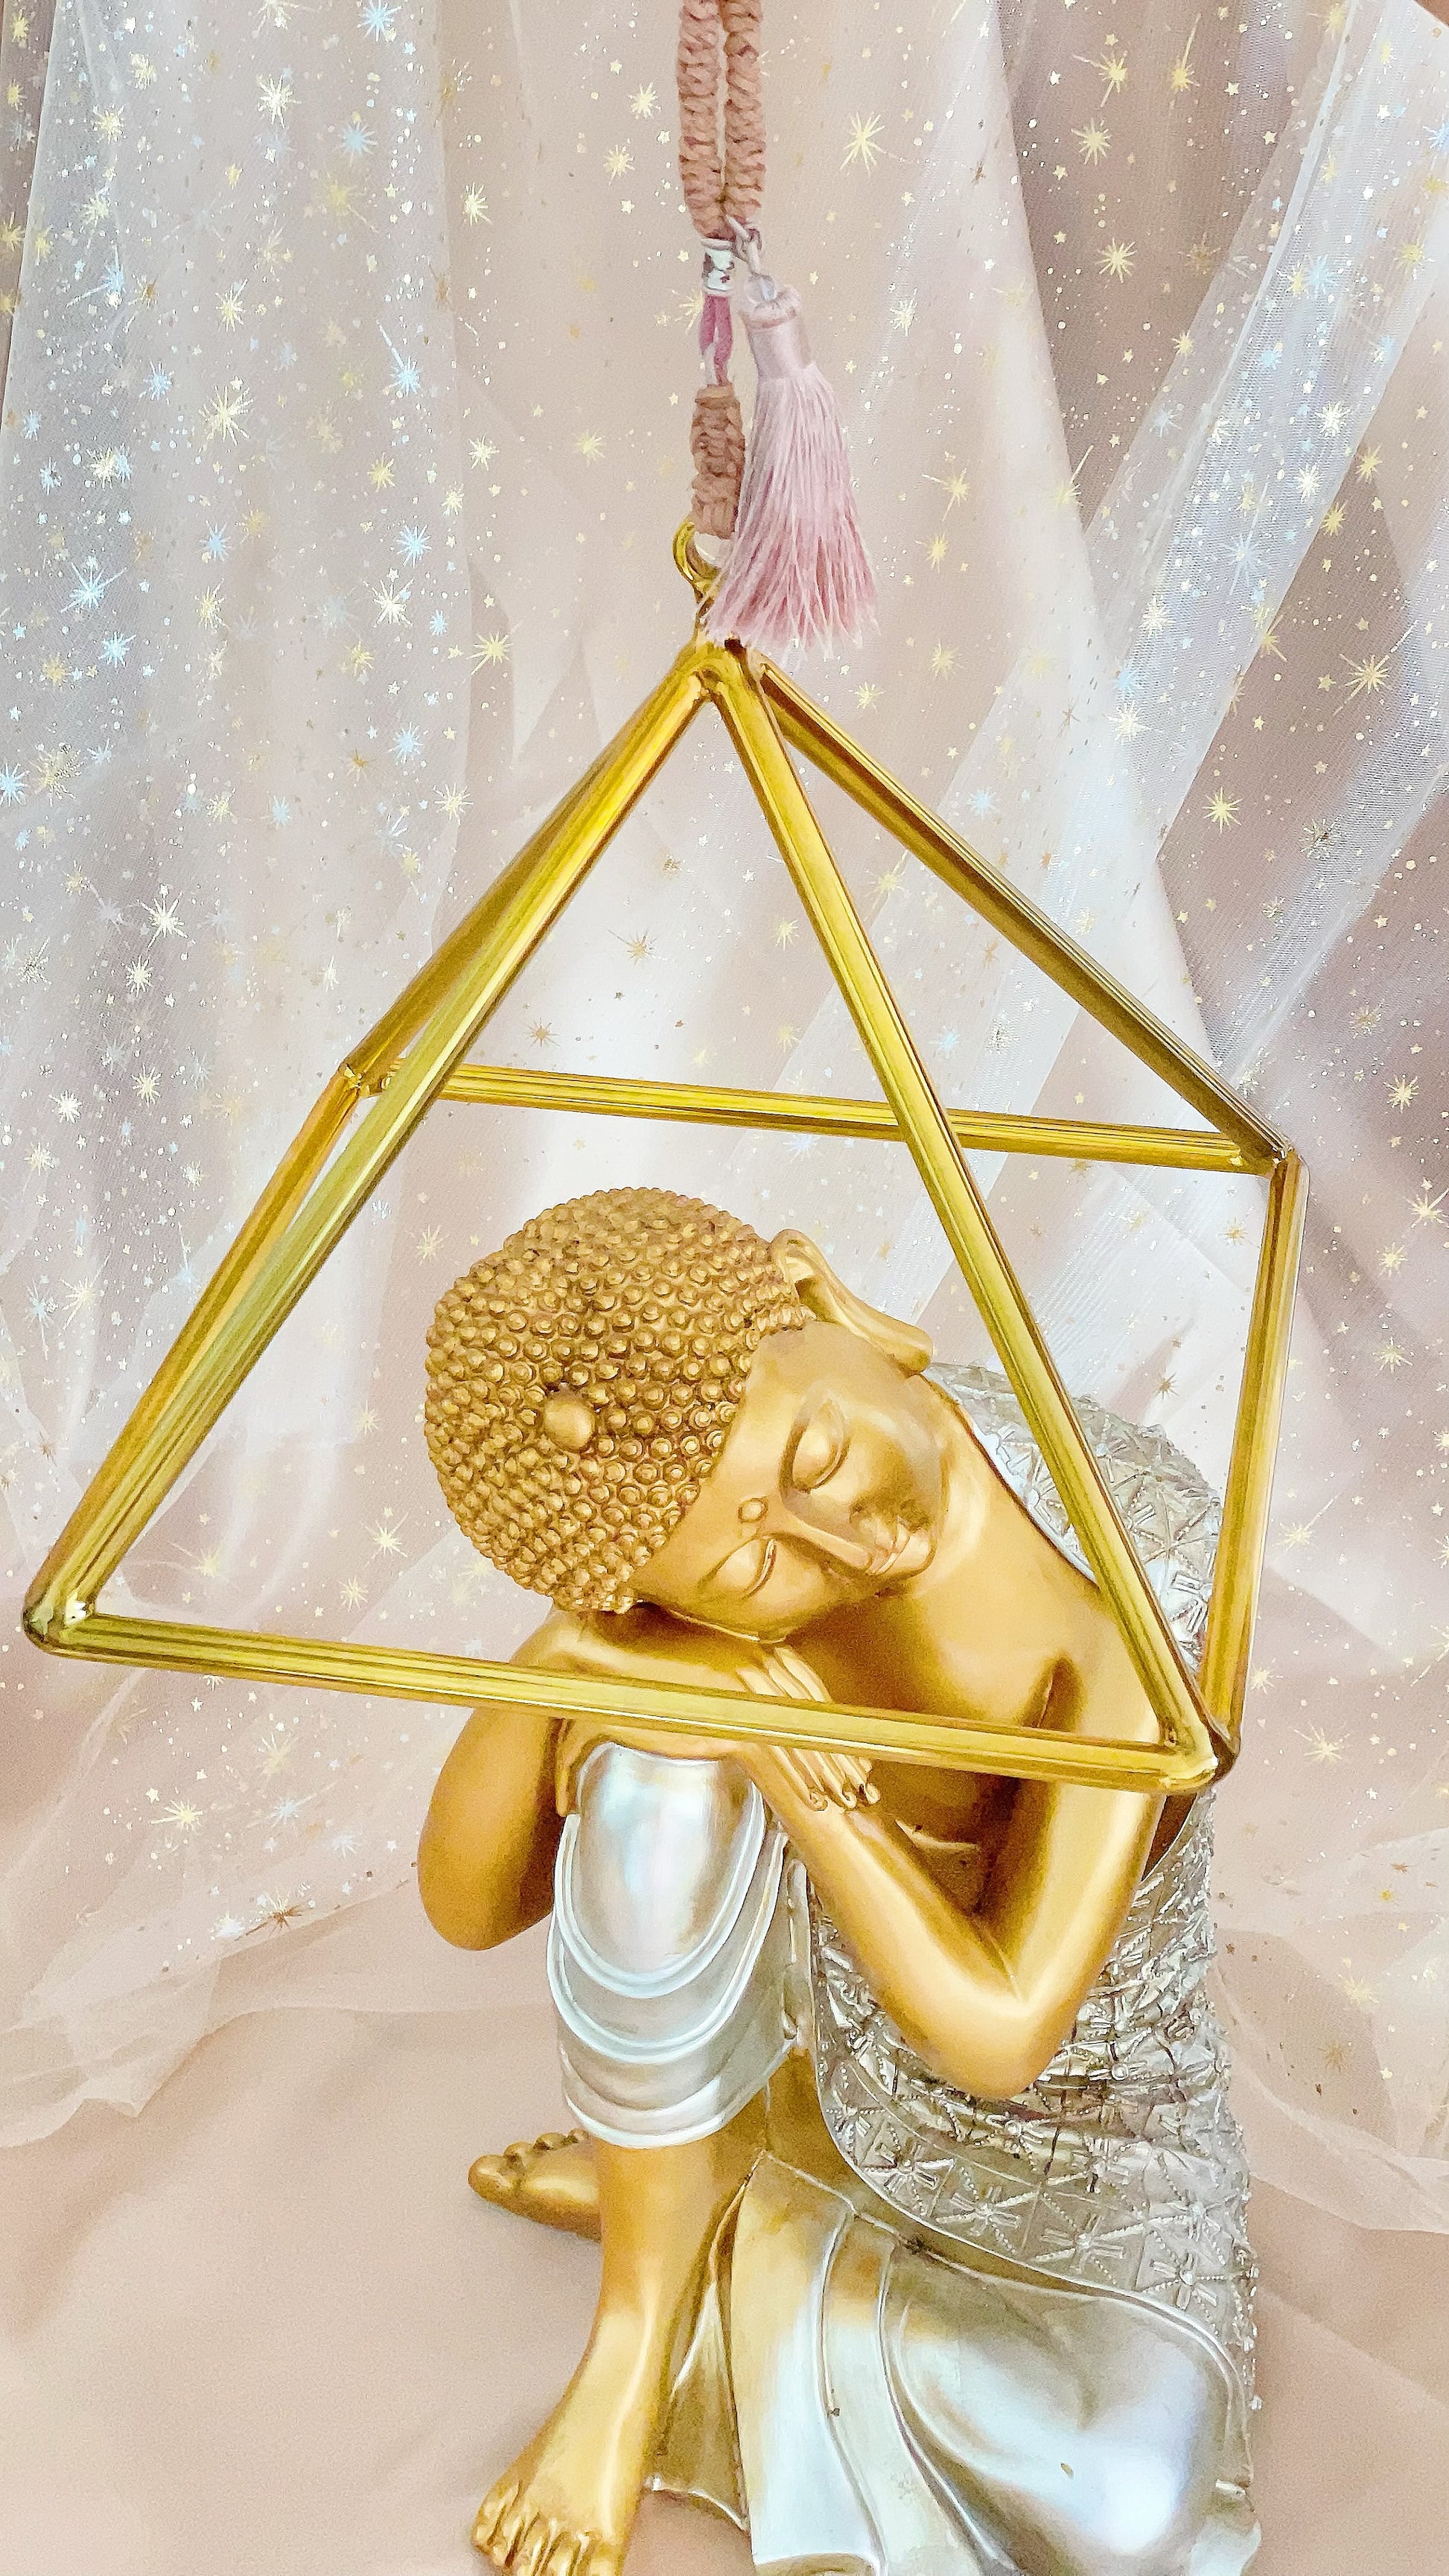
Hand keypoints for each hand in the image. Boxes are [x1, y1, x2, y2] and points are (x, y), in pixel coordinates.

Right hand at [522, 1610, 876, 1813]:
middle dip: (844, 1753)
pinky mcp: (726, 1706)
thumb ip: (725, 1686)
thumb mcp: (694, 1677)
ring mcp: (744, 1682)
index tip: (857, 1757)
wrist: (597, 1657)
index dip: (834, 1729)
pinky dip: (799, 1778)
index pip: (809, 1693)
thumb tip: (750, 1712)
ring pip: (802, 1735)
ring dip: (829, 1772)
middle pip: (815, 1714)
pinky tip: (814, 1802)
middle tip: (866, 1788)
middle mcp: (755, 1660)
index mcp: (752, 1649)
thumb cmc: (641, 1670)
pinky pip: (775, 1749)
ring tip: (847, 1803)